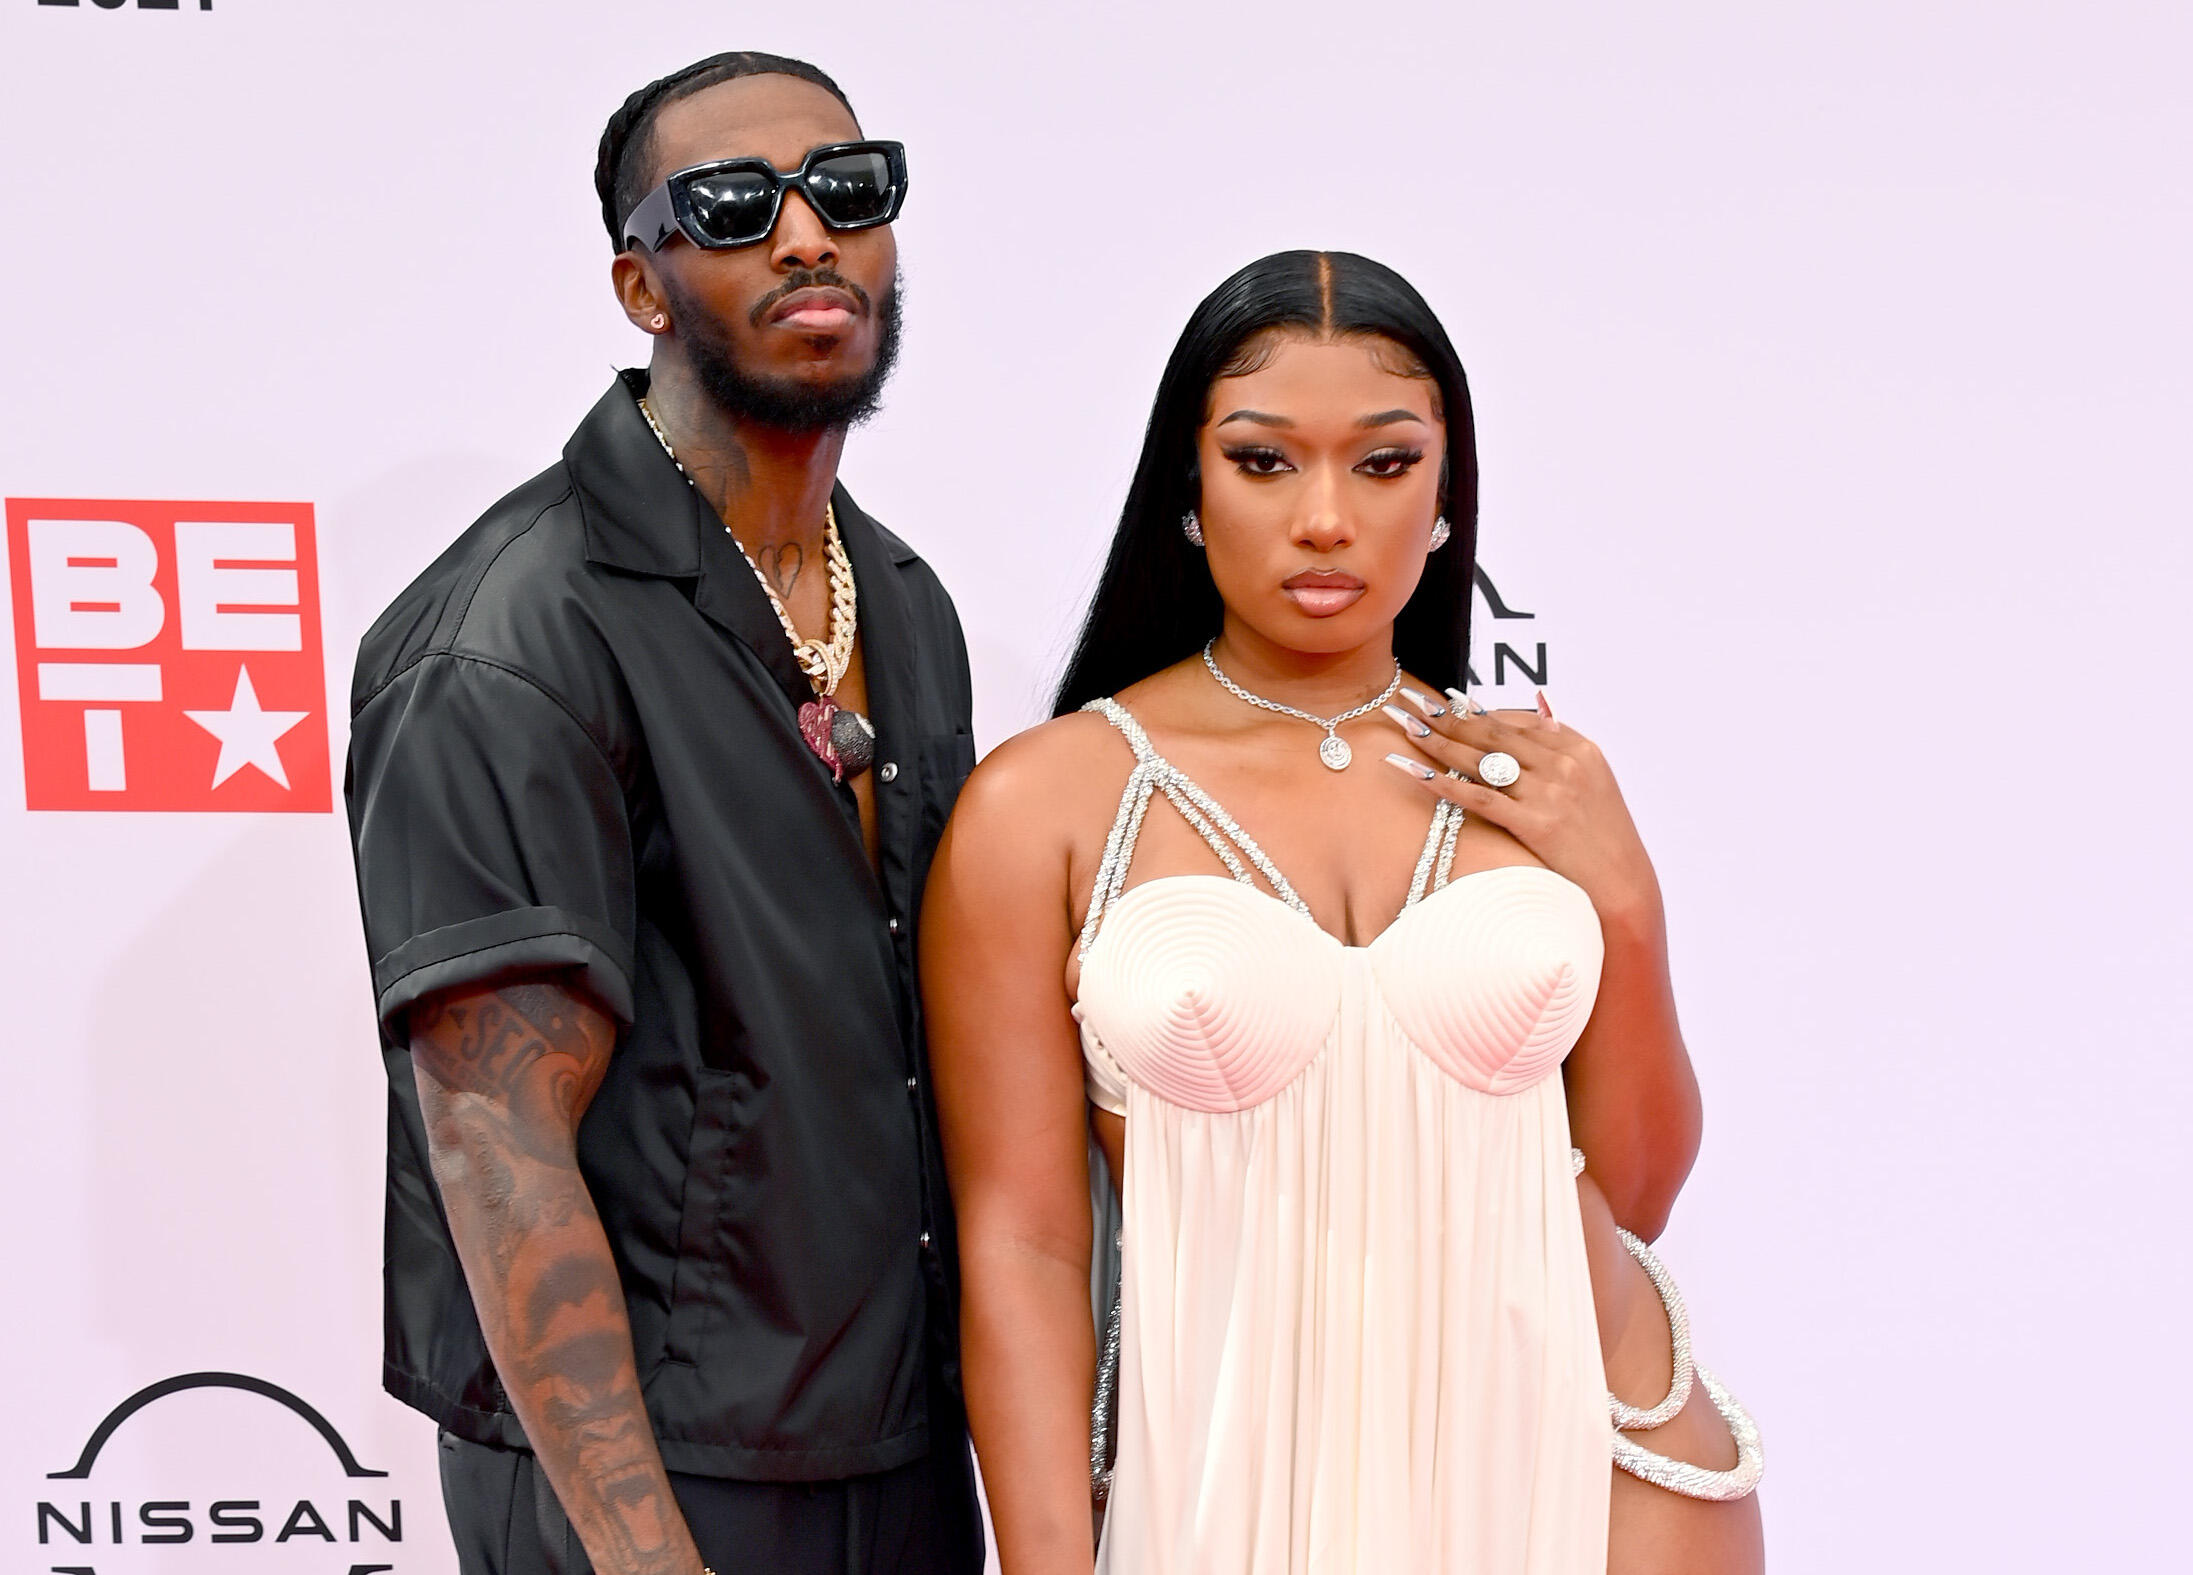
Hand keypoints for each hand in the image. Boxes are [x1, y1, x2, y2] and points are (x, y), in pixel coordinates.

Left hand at [1381, 688, 1663, 927]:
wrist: (1623, 882)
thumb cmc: (1605, 834)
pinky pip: (1480, 798)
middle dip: (1447, 715)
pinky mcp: (1536, 823)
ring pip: (1480, 760)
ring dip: (1436, 740)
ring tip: (1403, 726)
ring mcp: (1549, 793)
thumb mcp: (1596, 779)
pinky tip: (1415, 771)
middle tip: (1409, 701)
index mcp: (1579, 748)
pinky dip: (1444, 782)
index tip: (1446, 701)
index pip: (1518, 721)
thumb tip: (1541, 707)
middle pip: (1492, 734)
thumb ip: (1565, 743)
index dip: (1477, 711)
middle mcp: (1564, 764)